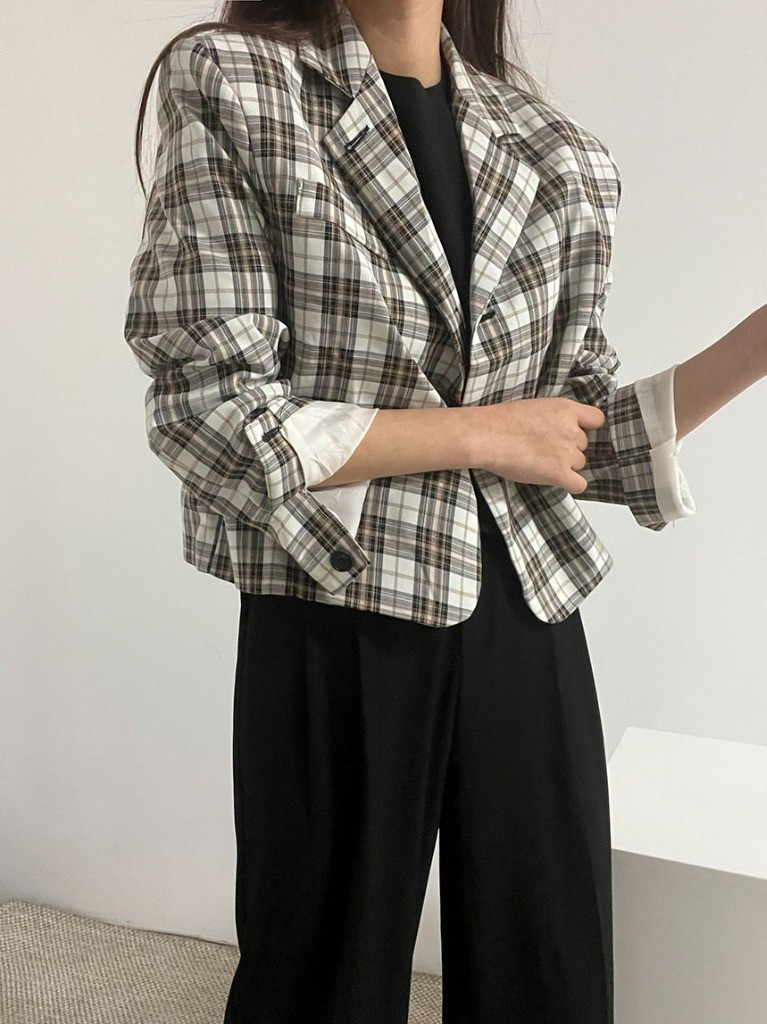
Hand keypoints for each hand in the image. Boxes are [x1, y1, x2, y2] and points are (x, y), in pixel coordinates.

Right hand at [472, 397, 606, 493]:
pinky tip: (556, 480)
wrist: (486, 436)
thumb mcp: (535, 406)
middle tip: (545, 449)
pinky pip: (579, 484)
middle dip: (569, 448)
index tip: (575, 432)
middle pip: (584, 445)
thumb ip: (554, 417)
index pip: (597, 419)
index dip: (586, 428)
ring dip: (565, 465)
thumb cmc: (501, 421)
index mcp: (566, 409)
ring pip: (580, 464)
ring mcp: (567, 453)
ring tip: (541, 463)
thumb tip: (556, 428)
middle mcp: (571, 430)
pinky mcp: (559, 473)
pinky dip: (571, 484)